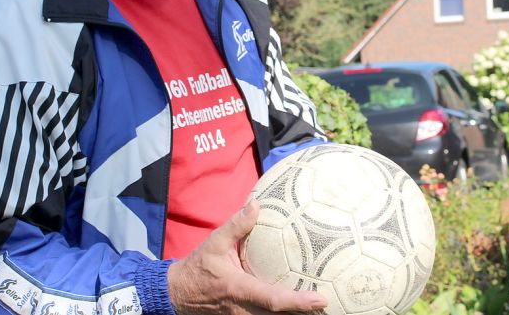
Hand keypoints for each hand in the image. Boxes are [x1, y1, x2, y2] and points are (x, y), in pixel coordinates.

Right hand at [168, 201, 326, 314]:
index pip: (274, 300)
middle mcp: (245, 310)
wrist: (178, 294)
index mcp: (240, 289)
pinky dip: (283, 314)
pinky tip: (298, 307)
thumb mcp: (214, 243)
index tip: (321, 299)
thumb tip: (256, 205)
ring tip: (319, 306)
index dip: (299, 303)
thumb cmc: (198, 267)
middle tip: (330, 304)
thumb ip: (236, 226)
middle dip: (304, 314)